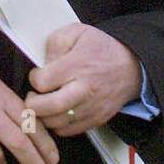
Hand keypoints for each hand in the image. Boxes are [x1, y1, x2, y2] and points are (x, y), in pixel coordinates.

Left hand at [24, 23, 141, 136]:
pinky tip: (57, 112)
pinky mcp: (97, 119)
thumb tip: (42, 63)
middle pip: (49, 107)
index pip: (43, 81)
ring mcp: (92, 107)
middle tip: (33, 96)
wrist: (131, 66)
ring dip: (44, 116)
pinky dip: (58, 125)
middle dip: (32, 105)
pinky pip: (68, 131)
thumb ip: (55, 43)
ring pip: (56, 123)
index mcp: (78, 65)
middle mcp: (85, 89)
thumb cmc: (101, 49)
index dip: (33, 79)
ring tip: (44, 104)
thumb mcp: (77, 32)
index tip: (37, 75)